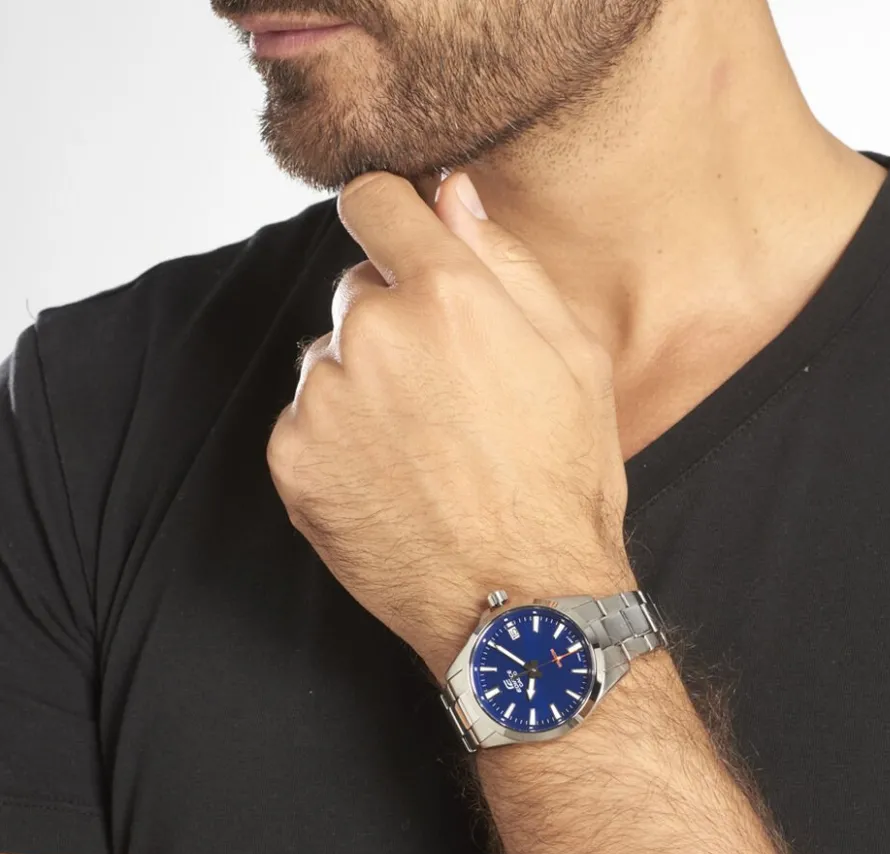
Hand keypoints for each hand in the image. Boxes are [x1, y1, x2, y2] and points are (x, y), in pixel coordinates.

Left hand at [266, 171, 635, 681]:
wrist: (521, 600)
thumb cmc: (561, 481)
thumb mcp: (573, 357)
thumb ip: (506, 260)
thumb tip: (453, 192)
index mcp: (446, 293)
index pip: (374, 202)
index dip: (391, 217)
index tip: (402, 242)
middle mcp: (373, 333)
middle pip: (357, 288)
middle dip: (394, 320)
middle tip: (446, 390)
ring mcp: (325, 398)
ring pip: (331, 357)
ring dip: (364, 382)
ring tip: (421, 446)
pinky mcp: (292, 457)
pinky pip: (306, 418)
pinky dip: (336, 438)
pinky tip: (388, 478)